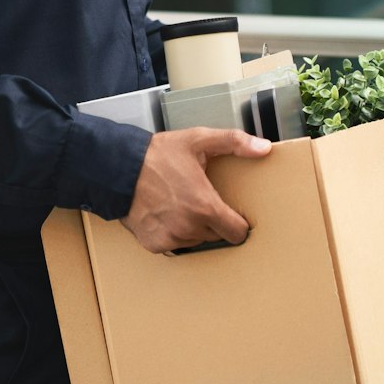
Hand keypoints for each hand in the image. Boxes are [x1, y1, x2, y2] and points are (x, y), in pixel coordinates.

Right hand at [120, 128, 270, 254]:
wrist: (119, 167)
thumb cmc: (159, 154)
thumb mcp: (198, 140)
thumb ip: (235, 142)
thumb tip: (264, 148)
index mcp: (205, 207)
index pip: (237, 233)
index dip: (237, 222)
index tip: (231, 213)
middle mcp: (189, 228)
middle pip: (216, 235)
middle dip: (213, 221)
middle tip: (200, 200)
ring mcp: (170, 238)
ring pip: (195, 240)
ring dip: (193, 228)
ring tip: (180, 203)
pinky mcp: (154, 244)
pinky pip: (174, 244)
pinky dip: (172, 232)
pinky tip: (165, 213)